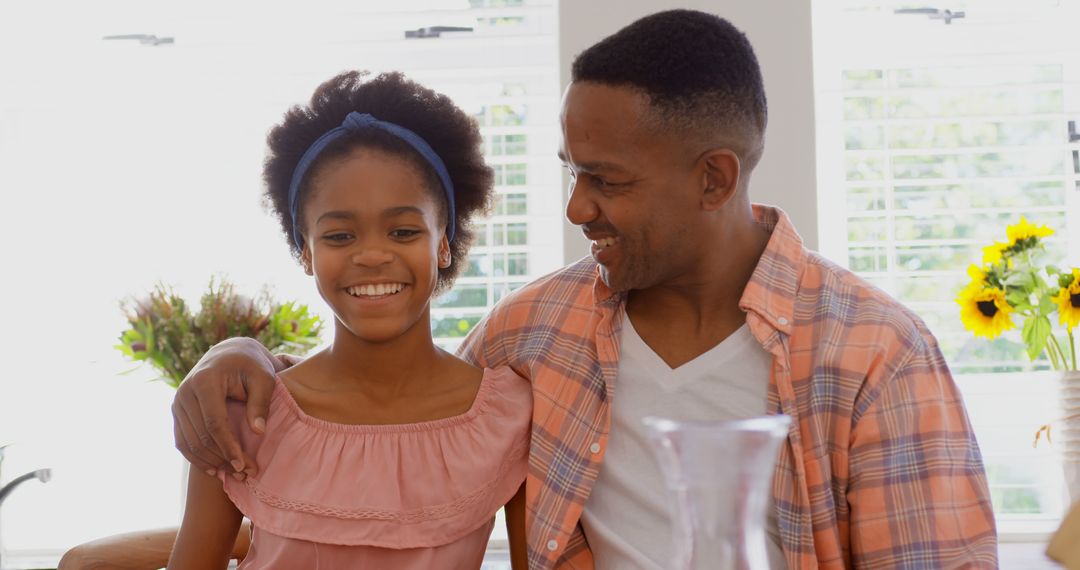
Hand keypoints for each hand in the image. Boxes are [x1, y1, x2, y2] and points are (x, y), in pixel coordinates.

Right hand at [171, 338, 285, 478]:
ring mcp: (177, 402)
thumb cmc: (251, 366)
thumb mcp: (263, 378)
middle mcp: (185, 392)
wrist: (229, 354)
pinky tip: (215, 469)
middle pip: (200, 436)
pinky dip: (196, 457)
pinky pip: (182, 441)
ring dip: (210, 462)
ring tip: (233, 475)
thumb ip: (260, 403)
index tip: (243, 465)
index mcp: (205, 381)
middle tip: (244, 474)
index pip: (214, 423)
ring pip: (189, 442)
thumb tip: (258, 432)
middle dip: (222, 459)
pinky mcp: (177, 411)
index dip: (228, 447)